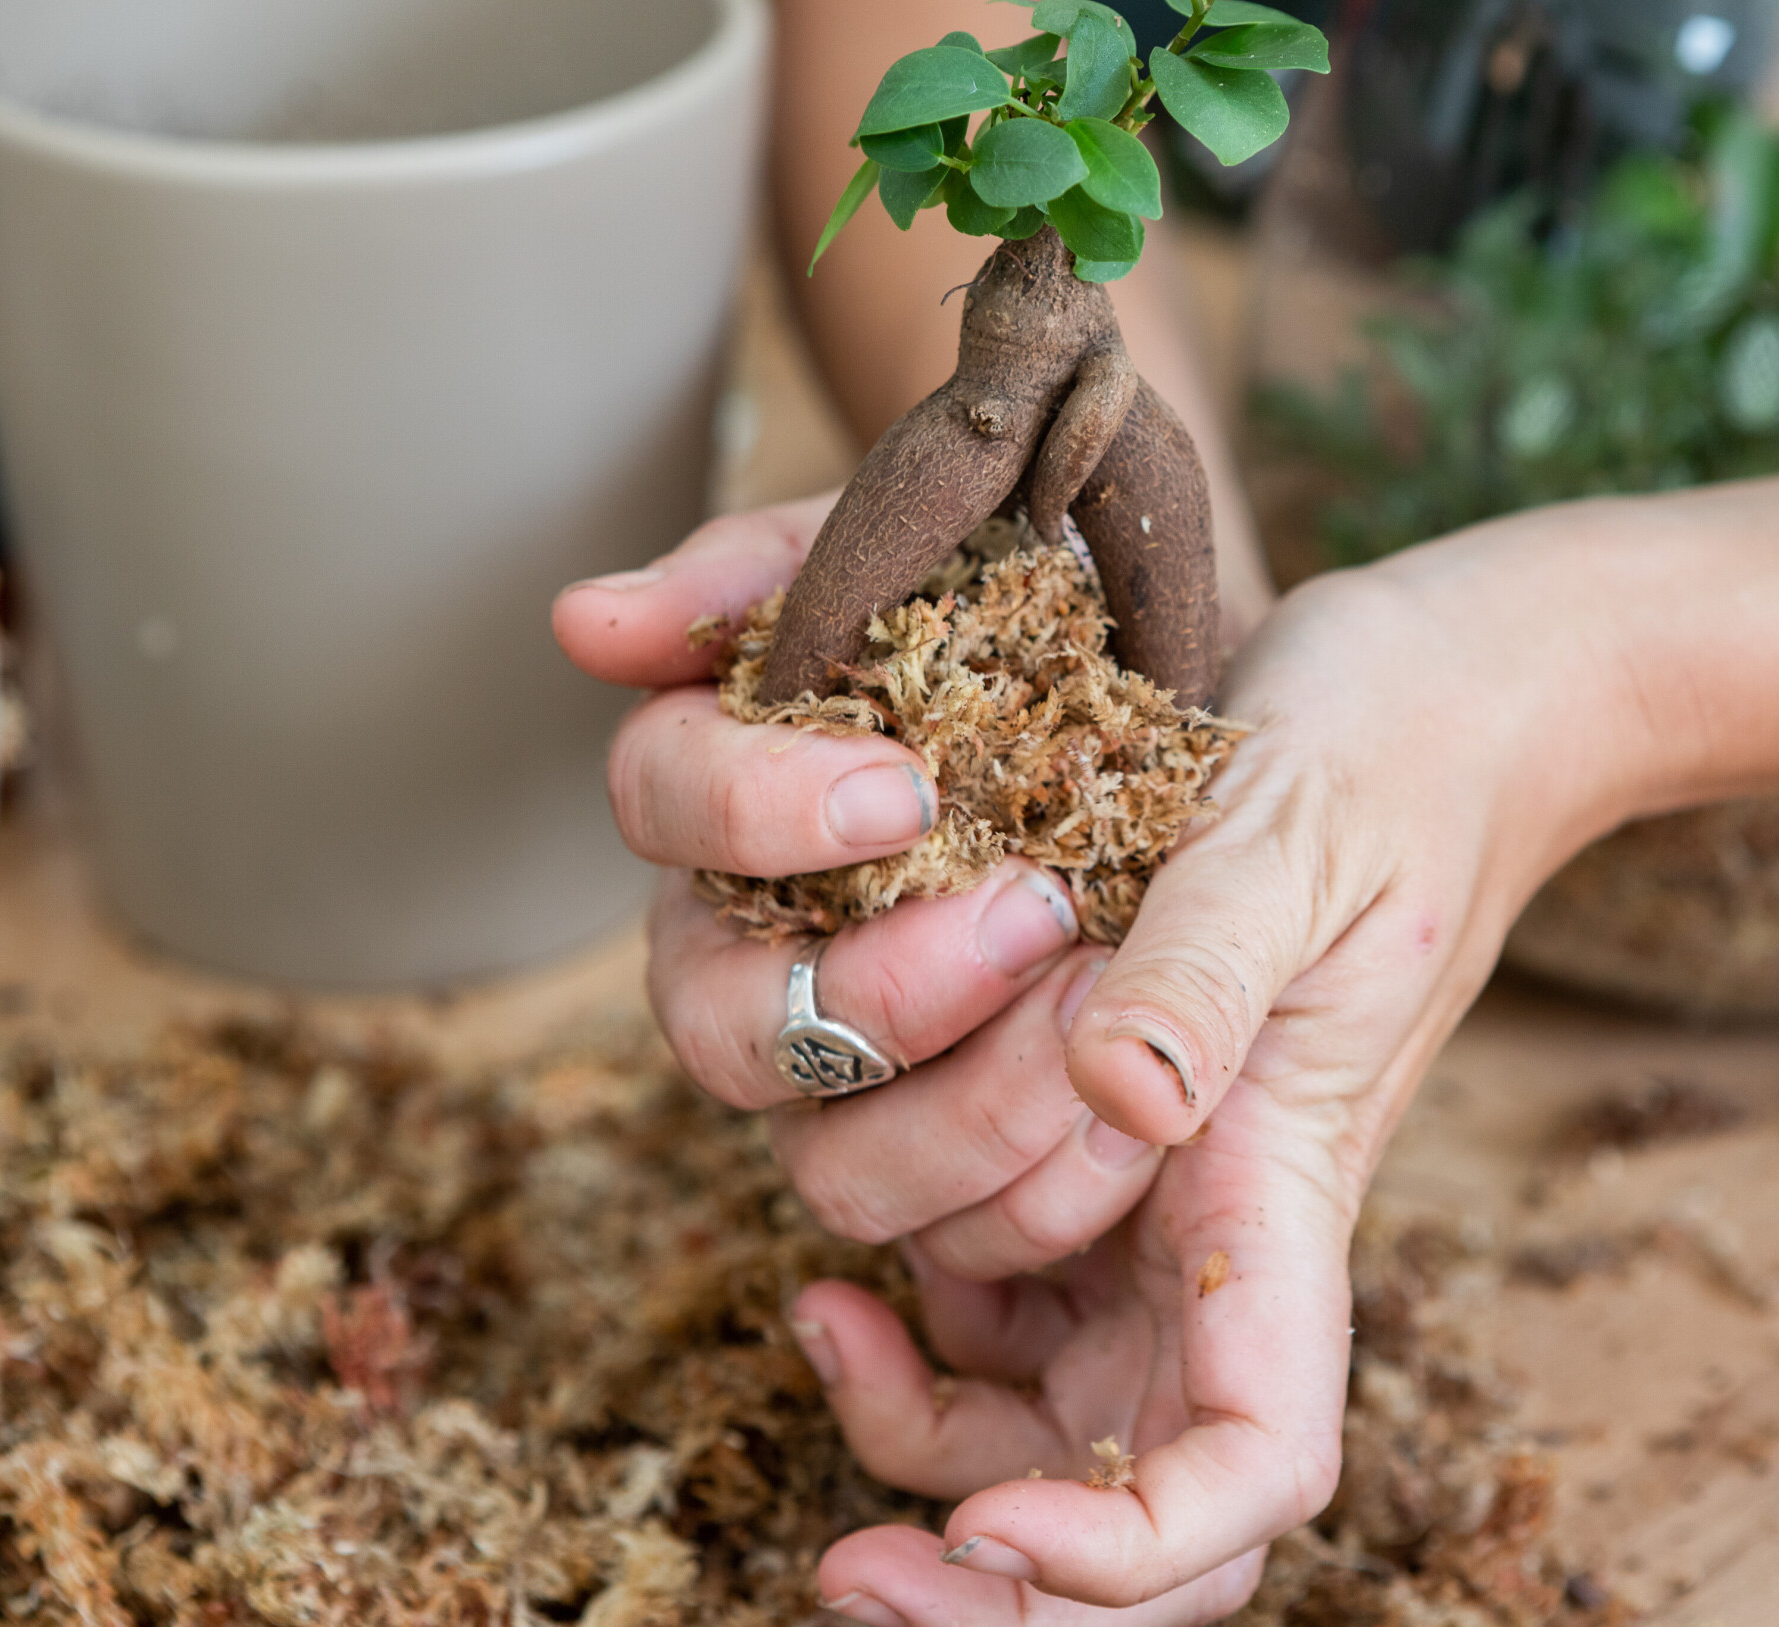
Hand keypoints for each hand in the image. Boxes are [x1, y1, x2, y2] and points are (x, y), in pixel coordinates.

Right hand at [551, 496, 1170, 1278]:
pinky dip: (1039, 1186)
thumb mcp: (913, 545)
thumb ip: (757, 575)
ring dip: (965, 1108)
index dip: (754, 810)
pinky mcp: (954, 1156)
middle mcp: (752, 950)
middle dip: (879, 988)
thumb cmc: (1033, 612)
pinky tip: (1136, 1114)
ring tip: (1103, 1009)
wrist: (1194, 699)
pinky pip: (955, 1233)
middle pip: (719, 1028)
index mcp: (722, 794)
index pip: (660, 804)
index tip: (902, 788)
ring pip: (830, 1165)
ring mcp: (849, 1073)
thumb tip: (584, 624)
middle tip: (1030, 916)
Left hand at [793, 515, 1647, 1622]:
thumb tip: (1131, 1100)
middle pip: (1128, 1503)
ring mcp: (1144, 1214)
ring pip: (1022, 1428)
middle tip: (846, 1579)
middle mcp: (1214, 1242)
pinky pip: (972, 1317)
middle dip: (991, 1588)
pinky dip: (894, 1334)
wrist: (1418, 699)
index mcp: (1284, 1194)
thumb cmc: (1382, 752)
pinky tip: (831, 1290)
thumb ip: (1210, 967)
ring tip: (825, 1319)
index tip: (988, 1533)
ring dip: (913, 1422)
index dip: (1131, 1547)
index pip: (1253, 1459)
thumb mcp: (1293, 831)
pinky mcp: (1079, 1161)